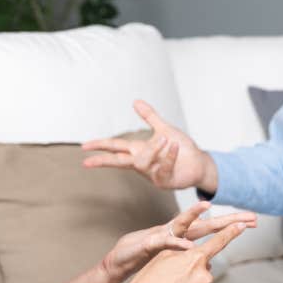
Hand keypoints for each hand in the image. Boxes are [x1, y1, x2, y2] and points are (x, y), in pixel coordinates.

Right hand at [82, 100, 217, 191]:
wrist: (198, 162)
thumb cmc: (182, 148)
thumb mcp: (165, 128)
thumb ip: (149, 117)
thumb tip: (135, 101)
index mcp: (139, 150)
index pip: (115, 147)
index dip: (100, 145)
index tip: (84, 146)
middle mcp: (142, 163)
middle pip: (118, 161)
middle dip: (103, 161)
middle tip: (87, 162)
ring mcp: (151, 174)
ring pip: (143, 161)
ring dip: (155, 148)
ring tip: (168, 139)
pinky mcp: (163, 181)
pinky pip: (162, 168)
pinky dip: (169, 156)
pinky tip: (174, 146)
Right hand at [99, 202, 256, 282]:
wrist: (120, 265)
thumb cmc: (145, 259)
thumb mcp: (172, 259)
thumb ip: (189, 258)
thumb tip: (208, 262)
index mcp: (183, 236)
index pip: (211, 230)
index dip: (230, 226)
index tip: (251, 222)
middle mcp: (176, 232)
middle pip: (206, 226)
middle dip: (228, 221)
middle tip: (249, 218)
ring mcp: (163, 236)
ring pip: (184, 227)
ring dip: (195, 219)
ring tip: (208, 206)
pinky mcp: (149, 244)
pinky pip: (165, 243)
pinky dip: (177, 244)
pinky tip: (188, 247)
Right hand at [115, 221, 247, 282]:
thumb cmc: (147, 281)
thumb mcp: (163, 257)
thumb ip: (184, 250)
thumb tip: (196, 253)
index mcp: (194, 259)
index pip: (217, 243)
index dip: (230, 233)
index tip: (242, 225)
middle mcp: (204, 276)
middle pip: (204, 272)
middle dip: (192, 275)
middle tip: (172, 282)